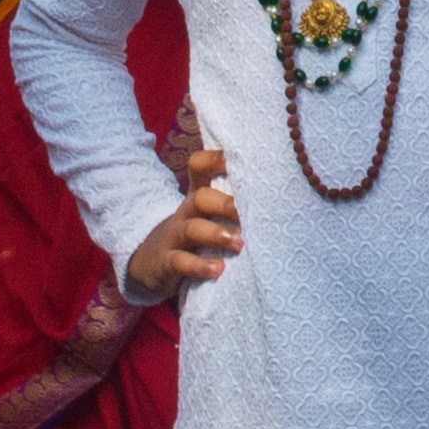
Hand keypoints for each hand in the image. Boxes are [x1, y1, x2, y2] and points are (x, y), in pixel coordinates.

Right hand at [124, 140, 243, 302]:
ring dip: (216, 234)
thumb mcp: (208, 216)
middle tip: (247, 215)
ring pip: (192, 229)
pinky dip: (199, 265)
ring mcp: (174, 237)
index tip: (241, 161)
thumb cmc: (195, 236)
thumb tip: (275, 195)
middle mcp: (186, 212)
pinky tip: (218, 269)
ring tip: (238, 243)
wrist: (153, 262)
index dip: (215, 159)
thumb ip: (233, 204)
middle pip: (201, 198)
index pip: (200, 166)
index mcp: (198, 196)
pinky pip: (180, 261)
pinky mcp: (166, 262)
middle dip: (225, 204)